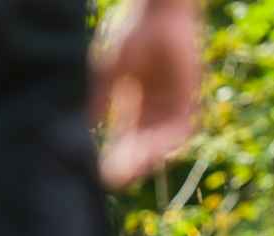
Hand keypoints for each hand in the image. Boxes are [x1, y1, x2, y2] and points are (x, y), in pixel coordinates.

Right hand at [91, 0, 202, 189]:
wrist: (157, 14)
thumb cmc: (130, 34)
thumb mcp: (107, 73)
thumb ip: (100, 101)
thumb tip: (85, 130)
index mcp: (133, 99)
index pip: (124, 136)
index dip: (114, 156)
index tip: (100, 175)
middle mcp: (154, 105)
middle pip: (142, 144)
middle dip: (129, 163)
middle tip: (114, 181)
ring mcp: (172, 102)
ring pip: (161, 141)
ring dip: (146, 158)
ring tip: (130, 171)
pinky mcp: (189, 96)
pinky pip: (181, 128)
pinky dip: (166, 142)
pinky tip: (150, 153)